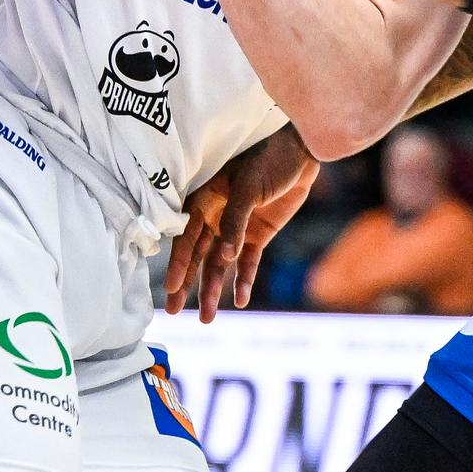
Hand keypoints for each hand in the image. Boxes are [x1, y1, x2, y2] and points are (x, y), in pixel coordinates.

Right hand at [164, 125, 319, 322]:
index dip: (179, 263)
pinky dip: (243, 280)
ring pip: (219, 264)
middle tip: (173, 311)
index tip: (172, 288)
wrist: (300, 153)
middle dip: (186, 284)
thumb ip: (235, 220)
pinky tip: (240, 300)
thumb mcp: (249, 187)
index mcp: (203, 200)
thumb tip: (225, 256)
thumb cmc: (268, 159)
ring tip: (206, 318)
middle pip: (197, 256)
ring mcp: (236, 228)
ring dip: (212, 290)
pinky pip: (247, 262)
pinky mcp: (257, 235)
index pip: (186, 236)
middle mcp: (214, 217)